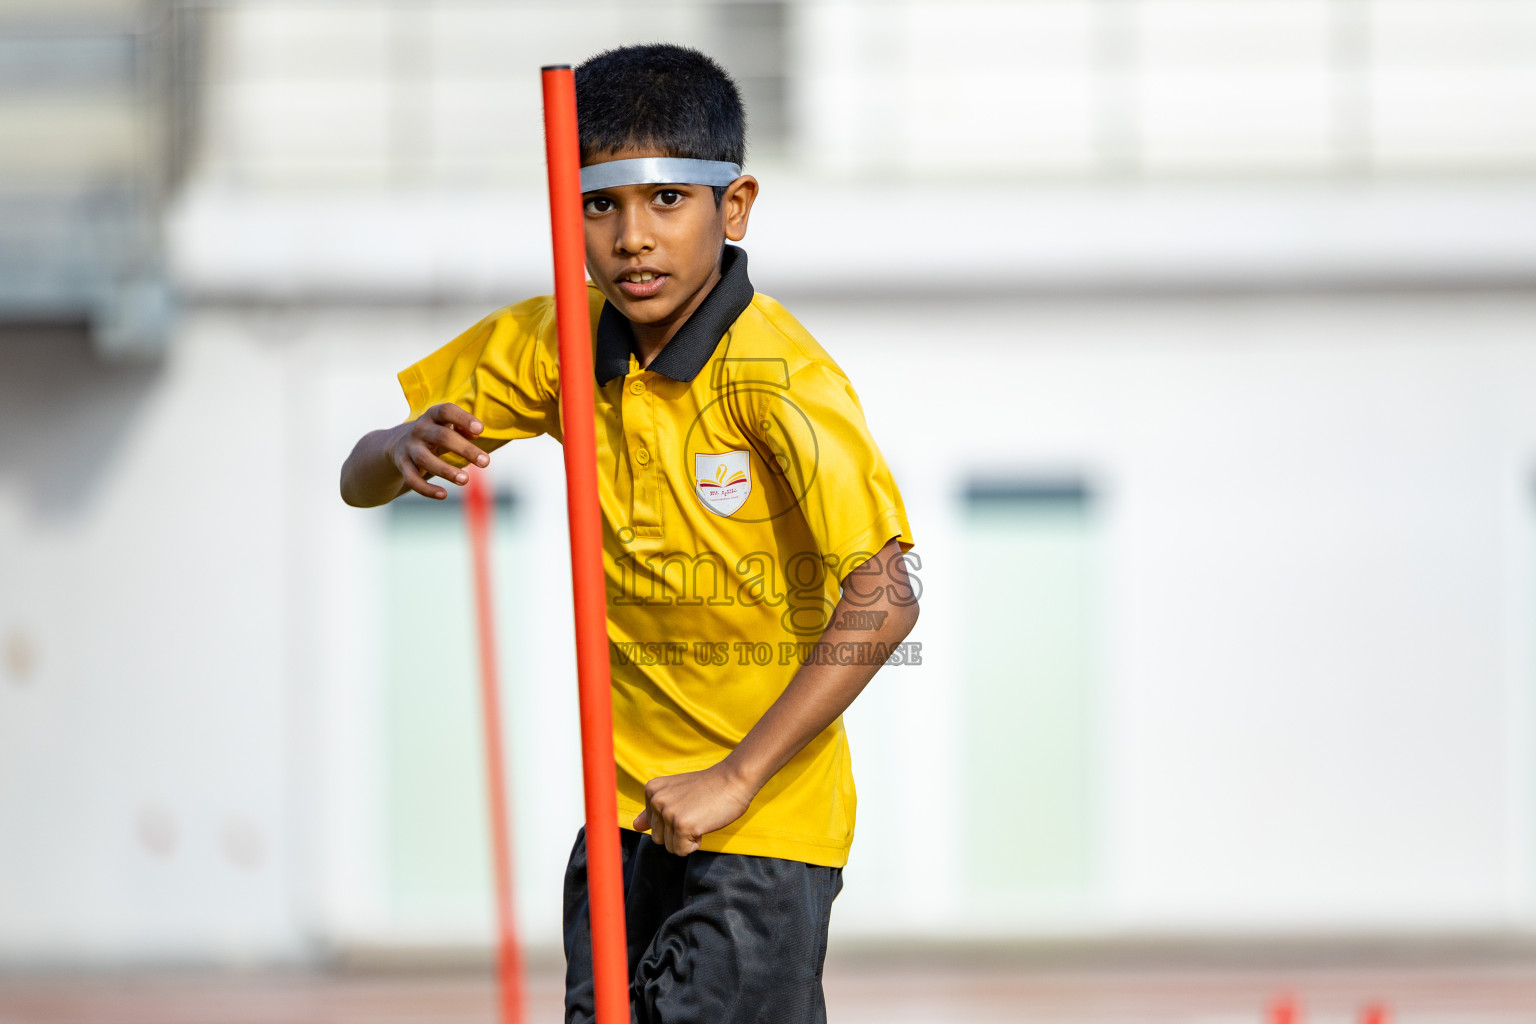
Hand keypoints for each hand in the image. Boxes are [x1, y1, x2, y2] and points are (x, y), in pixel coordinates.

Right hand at [387, 403, 489, 498]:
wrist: (399, 443)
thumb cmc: (436, 433)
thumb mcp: (448, 426)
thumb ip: (463, 428)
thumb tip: (476, 434)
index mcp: (433, 415)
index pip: (447, 411)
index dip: (463, 418)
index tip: (481, 429)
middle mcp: (419, 429)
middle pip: (441, 437)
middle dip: (465, 449)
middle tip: (485, 462)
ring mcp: (410, 448)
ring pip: (425, 459)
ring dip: (446, 470)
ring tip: (465, 480)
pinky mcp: (403, 466)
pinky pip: (412, 479)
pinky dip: (426, 489)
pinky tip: (444, 495)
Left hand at [633, 764, 754, 855]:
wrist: (734, 779)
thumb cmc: (708, 788)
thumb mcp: (676, 795)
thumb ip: (653, 812)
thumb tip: (635, 826)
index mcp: (651, 790)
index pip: (652, 825)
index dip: (673, 821)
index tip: (688, 804)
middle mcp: (656, 800)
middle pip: (658, 839)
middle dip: (678, 833)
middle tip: (696, 811)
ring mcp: (668, 812)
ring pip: (669, 847)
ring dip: (687, 838)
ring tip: (700, 816)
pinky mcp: (682, 825)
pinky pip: (682, 851)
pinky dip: (695, 844)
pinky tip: (704, 824)